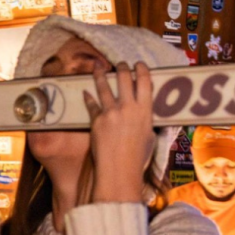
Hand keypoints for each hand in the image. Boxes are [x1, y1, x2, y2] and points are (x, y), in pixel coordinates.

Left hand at [84, 62, 154, 202]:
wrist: (119, 169)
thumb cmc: (138, 157)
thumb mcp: (149, 135)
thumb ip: (145, 120)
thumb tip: (144, 111)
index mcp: (145, 110)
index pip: (144, 81)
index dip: (141, 69)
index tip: (138, 64)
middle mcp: (128, 107)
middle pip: (124, 77)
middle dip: (121, 67)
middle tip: (119, 64)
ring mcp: (110, 112)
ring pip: (104, 85)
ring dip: (100, 74)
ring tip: (98, 66)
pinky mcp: (96, 120)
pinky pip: (91, 103)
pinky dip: (88, 97)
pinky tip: (86, 91)